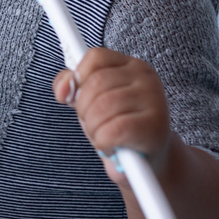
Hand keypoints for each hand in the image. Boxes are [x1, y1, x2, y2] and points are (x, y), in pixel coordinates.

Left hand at [53, 47, 171, 183]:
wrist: (147, 162)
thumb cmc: (116, 125)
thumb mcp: (90, 100)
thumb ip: (71, 85)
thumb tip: (63, 90)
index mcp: (131, 65)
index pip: (95, 57)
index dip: (78, 78)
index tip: (78, 98)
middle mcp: (147, 78)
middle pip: (95, 83)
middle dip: (84, 110)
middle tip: (94, 124)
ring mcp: (155, 101)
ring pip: (102, 108)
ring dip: (93, 128)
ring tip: (103, 136)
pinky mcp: (156, 127)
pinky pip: (113, 131)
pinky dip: (104, 142)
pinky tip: (111, 146)